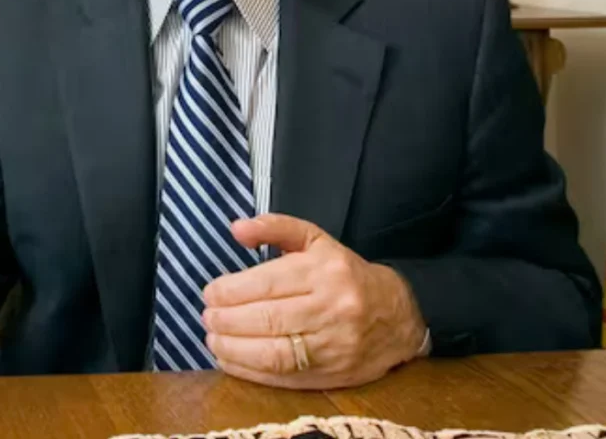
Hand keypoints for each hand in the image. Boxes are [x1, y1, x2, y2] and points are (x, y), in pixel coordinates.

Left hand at [201, 214, 425, 389]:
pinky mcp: (332, 374)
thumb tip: (236, 229)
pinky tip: (230, 359)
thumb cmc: (347, 276)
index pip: (267, 284)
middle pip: (267, 319)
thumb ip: (275, 228)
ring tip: (213, 339)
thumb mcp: (316, 241)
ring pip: (273, 352)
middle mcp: (332, 308)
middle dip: (227, 320)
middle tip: (207, 318)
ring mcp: (333, 345)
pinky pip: (283, 376)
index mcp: (325, 271)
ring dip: (233, 349)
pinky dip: (249, 371)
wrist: (399, 316)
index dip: (230, 291)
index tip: (210, 293)